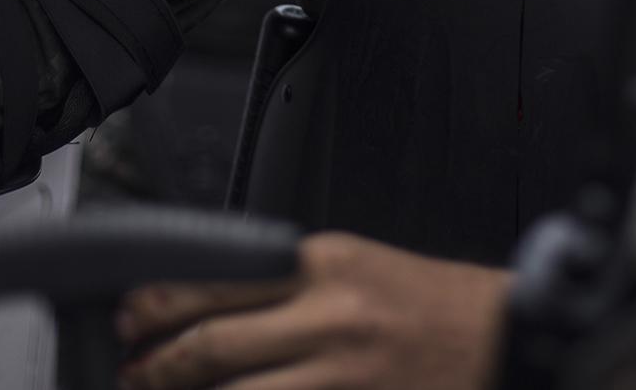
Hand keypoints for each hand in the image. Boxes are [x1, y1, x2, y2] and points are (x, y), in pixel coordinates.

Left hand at [117, 232, 508, 389]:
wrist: (504, 337)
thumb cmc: (430, 304)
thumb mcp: (355, 266)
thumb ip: (290, 281)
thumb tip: (214, 302)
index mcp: (323, 263)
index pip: (218, 278)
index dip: (161, 305)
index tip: (130, 318)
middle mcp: (328, 314)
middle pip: (215, 342)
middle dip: (157, 365)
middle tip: (131, 373)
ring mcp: (342, 372)